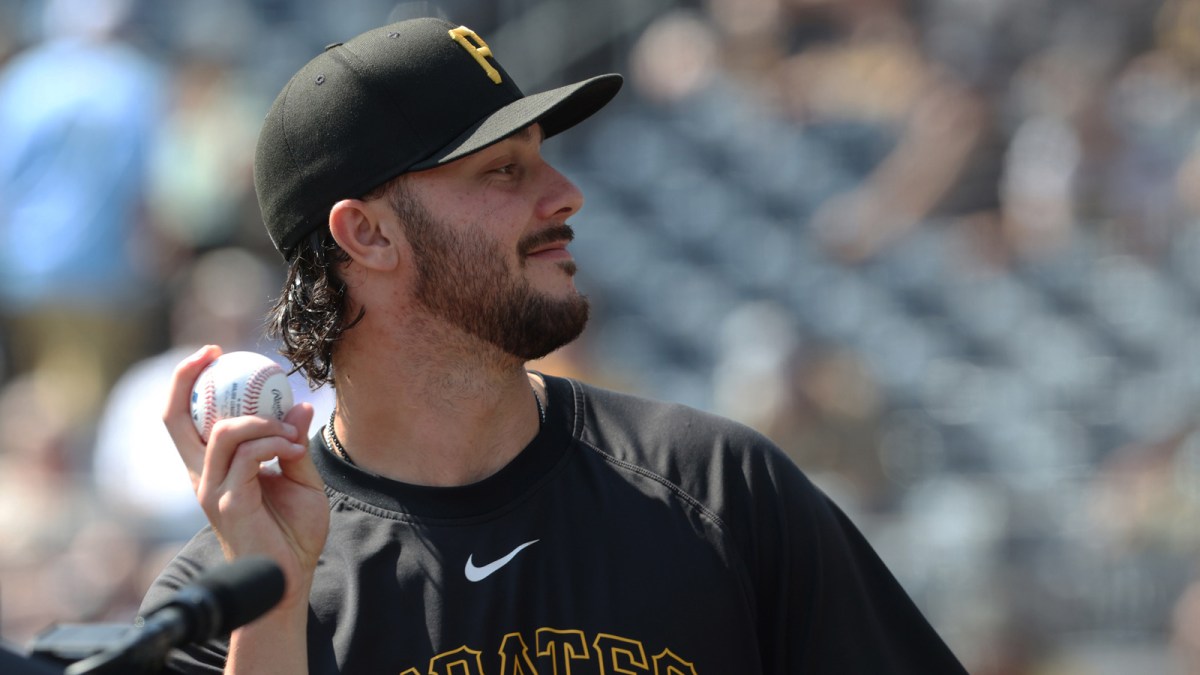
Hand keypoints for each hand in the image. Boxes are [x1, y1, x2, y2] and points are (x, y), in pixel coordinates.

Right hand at [163, 345, 329, 606]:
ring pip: (225, 433)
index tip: (213, 353)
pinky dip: (275, 444)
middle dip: (187, 378)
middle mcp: (203, 476)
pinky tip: (296, 452)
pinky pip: (249, 457)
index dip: (188, 381)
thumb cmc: (292, 532)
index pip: (184, 418)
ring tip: (291, 434)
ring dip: (264, 422)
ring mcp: (211, 489)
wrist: (292, 578)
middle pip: (175, 419)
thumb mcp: (300, 479)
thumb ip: (294, 443)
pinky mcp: (228, 503)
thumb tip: (300, 406)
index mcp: (213, 467)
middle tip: (218, 354)